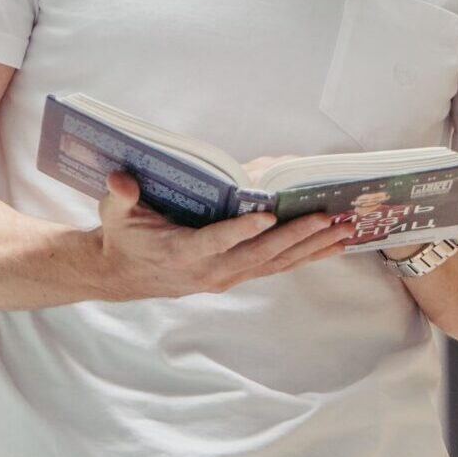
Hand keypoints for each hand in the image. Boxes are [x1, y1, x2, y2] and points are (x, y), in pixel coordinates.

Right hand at [94, 172, 351, 300]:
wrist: (121, 275)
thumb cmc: (123, 236)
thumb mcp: (114, 213)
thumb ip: (119, 195)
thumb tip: (120, 179)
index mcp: (181, 252)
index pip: (214, 241)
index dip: (240, 230)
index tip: (266, 215)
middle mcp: (209, 270)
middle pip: (258, 255)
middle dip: (294, 236)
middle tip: (326, 218)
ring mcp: (226, 277)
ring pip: (274, 264)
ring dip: (310, 248)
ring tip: (343, 231)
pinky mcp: (236, 276)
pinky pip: (276, 267)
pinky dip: (305, 256)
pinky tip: (332, 245)